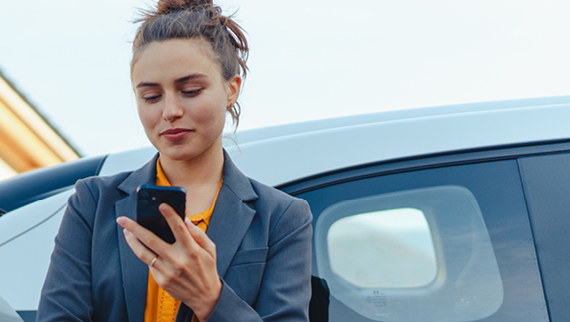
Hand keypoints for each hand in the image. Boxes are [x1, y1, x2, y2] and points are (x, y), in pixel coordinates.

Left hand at [116, 203, 221, 320]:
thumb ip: (198, 234)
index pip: (179, 229)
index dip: (170, 215)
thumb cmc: (207, 269)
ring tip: (125, 231)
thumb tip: (185, 220)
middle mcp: (178, 260)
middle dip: (135, 227)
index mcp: (192, 250)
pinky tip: (138, 245)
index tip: (161, 204)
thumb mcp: (210, 249)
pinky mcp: (161, 280)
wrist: (204, 296)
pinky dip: (143, 253)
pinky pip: (149, 264)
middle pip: (152, 240)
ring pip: (144, 253)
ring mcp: (168, 271)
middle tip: (123, 219)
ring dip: (132, 241)